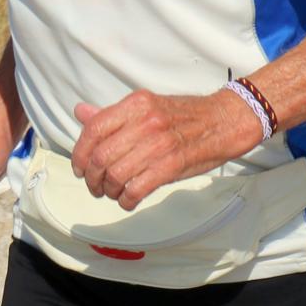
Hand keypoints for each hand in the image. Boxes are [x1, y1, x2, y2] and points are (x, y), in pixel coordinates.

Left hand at [71, 88, 260, 208]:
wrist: (225, 121)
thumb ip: (113, 115)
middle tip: (95, 186)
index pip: (93, 129)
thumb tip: (81, 112)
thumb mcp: (147, 107)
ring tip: (113, 193)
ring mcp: (159, 144)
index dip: (80, 153)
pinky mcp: (172, 165)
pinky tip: (128, 200)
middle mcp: (145, 121)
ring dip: (109, 191)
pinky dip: (126, 200)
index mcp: (135, 104)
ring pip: (116, 175)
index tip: (80, 168)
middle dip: (92, 178)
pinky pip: (137, 189)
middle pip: (101, 156)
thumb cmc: (185, 116)